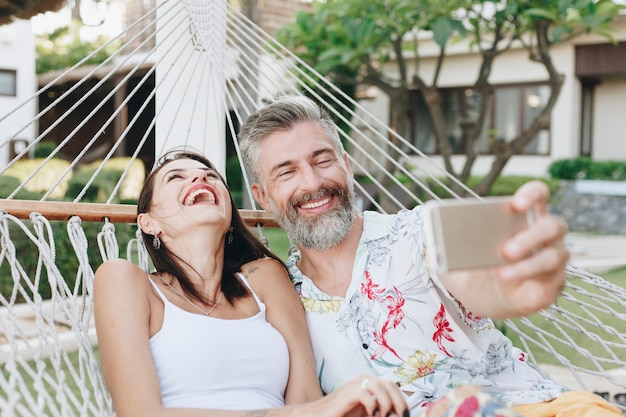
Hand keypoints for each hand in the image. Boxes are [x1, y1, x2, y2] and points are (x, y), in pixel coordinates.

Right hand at [302, 374, 407, 416]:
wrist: (319, 415)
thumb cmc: (343, 415)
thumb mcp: (367, 413)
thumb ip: (381, 411)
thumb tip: (398, 414)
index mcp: (371, 384)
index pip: (394, 386)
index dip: (403, 400)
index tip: (405, 415)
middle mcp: (364, 380)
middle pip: (390, 383)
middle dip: (399, 402)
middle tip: (399, 416)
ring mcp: (356, 384)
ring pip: (381, 385)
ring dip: (387, 403)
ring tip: (383, 415)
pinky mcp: (347, 393)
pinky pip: (366, 394)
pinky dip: (372, 406)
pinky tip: (370, 415)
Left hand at [441, 181, 569, 318]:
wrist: (480, 295)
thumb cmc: (475, 264)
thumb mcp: (458, 250)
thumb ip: (451, 238)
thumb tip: (433, 233)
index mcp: (526, 217)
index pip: (539, 195)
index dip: (532, 194)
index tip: (514, 204)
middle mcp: (546, 236)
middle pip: (553, 225)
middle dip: (531, 235)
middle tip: (505, 248)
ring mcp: (553, 260)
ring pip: (556, 255)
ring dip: (529, 263)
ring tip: (501, 268)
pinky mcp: (552, 285)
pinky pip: (550, 279)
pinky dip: (526, 277)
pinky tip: (505, 278)